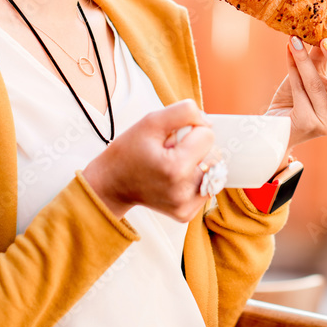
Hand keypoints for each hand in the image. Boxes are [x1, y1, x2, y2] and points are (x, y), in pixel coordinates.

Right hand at [83, 99, 213, 221]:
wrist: (111, 184)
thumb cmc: (128, 151)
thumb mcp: (151, 121)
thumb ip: (184, 112)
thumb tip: (208, 122)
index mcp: (176, 168)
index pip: (208, 135)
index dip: (190, 130)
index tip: (170, 138)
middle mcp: (183, 191)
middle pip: (214, 154)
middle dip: (196, 147)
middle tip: (169, 152)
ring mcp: (185, 206)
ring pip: (214, 171)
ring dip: (197, 162)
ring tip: (171, 164)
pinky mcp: (186, 214)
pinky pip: (207, 186)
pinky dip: (195, 178)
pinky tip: (175, 177)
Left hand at [266, 36, 326, 148]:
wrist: (276, 125)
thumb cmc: (297, 98)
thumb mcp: (314, 75)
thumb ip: (321, 57)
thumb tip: (325, 29)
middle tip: (326, 41)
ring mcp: (326, 124)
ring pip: (317, 86)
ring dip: (305, 59)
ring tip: (295, 40)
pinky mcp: (306, 123)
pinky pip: (299, 89)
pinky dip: (293, 68)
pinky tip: (289, 51)